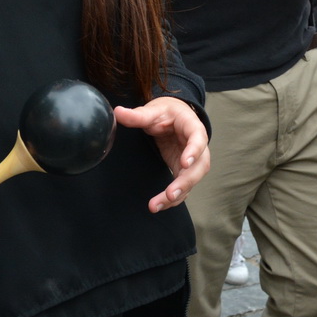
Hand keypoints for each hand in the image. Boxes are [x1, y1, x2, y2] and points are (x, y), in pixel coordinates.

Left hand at [113, 97, 209, 212]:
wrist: (172, 117)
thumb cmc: (166, 112)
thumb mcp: (153, 111)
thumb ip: (137, 115)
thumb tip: (117, 112)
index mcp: (192, 126)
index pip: (198, 138)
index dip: (193, 151)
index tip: (184, 163)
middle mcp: (198, 146)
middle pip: (199, 166)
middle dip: (185, 182)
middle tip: (170, 194)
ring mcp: (193, 161)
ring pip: (191, 181)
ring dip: (177, 195)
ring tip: (156, 205)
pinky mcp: (184, 171)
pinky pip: (183, 187)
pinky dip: (173, 198)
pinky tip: (159, 205)